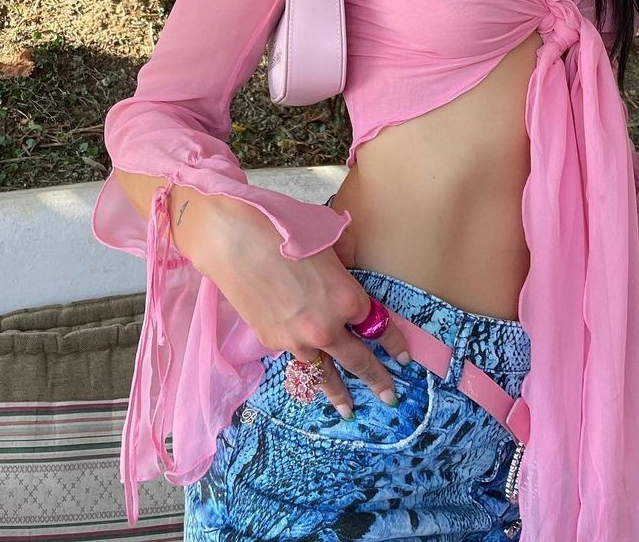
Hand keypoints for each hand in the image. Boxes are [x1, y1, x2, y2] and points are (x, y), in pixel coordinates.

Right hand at [194, 197, 409, 418]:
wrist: (234, 241)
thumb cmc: (283, 228)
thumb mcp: (328, 236)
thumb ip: (347, 256)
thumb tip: (351, 265)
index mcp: (347, 299)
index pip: (379, 326)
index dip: (394, 342)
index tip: (404, 356)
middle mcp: (327, 327)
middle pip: (358, 360)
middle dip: (377, 380)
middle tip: (389, 397)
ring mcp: (298, 340)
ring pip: (324, 372)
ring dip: (338, 392)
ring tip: (348, 410)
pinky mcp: (273, 342)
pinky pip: (297, 356)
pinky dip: (306, 365)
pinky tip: (310, 373)